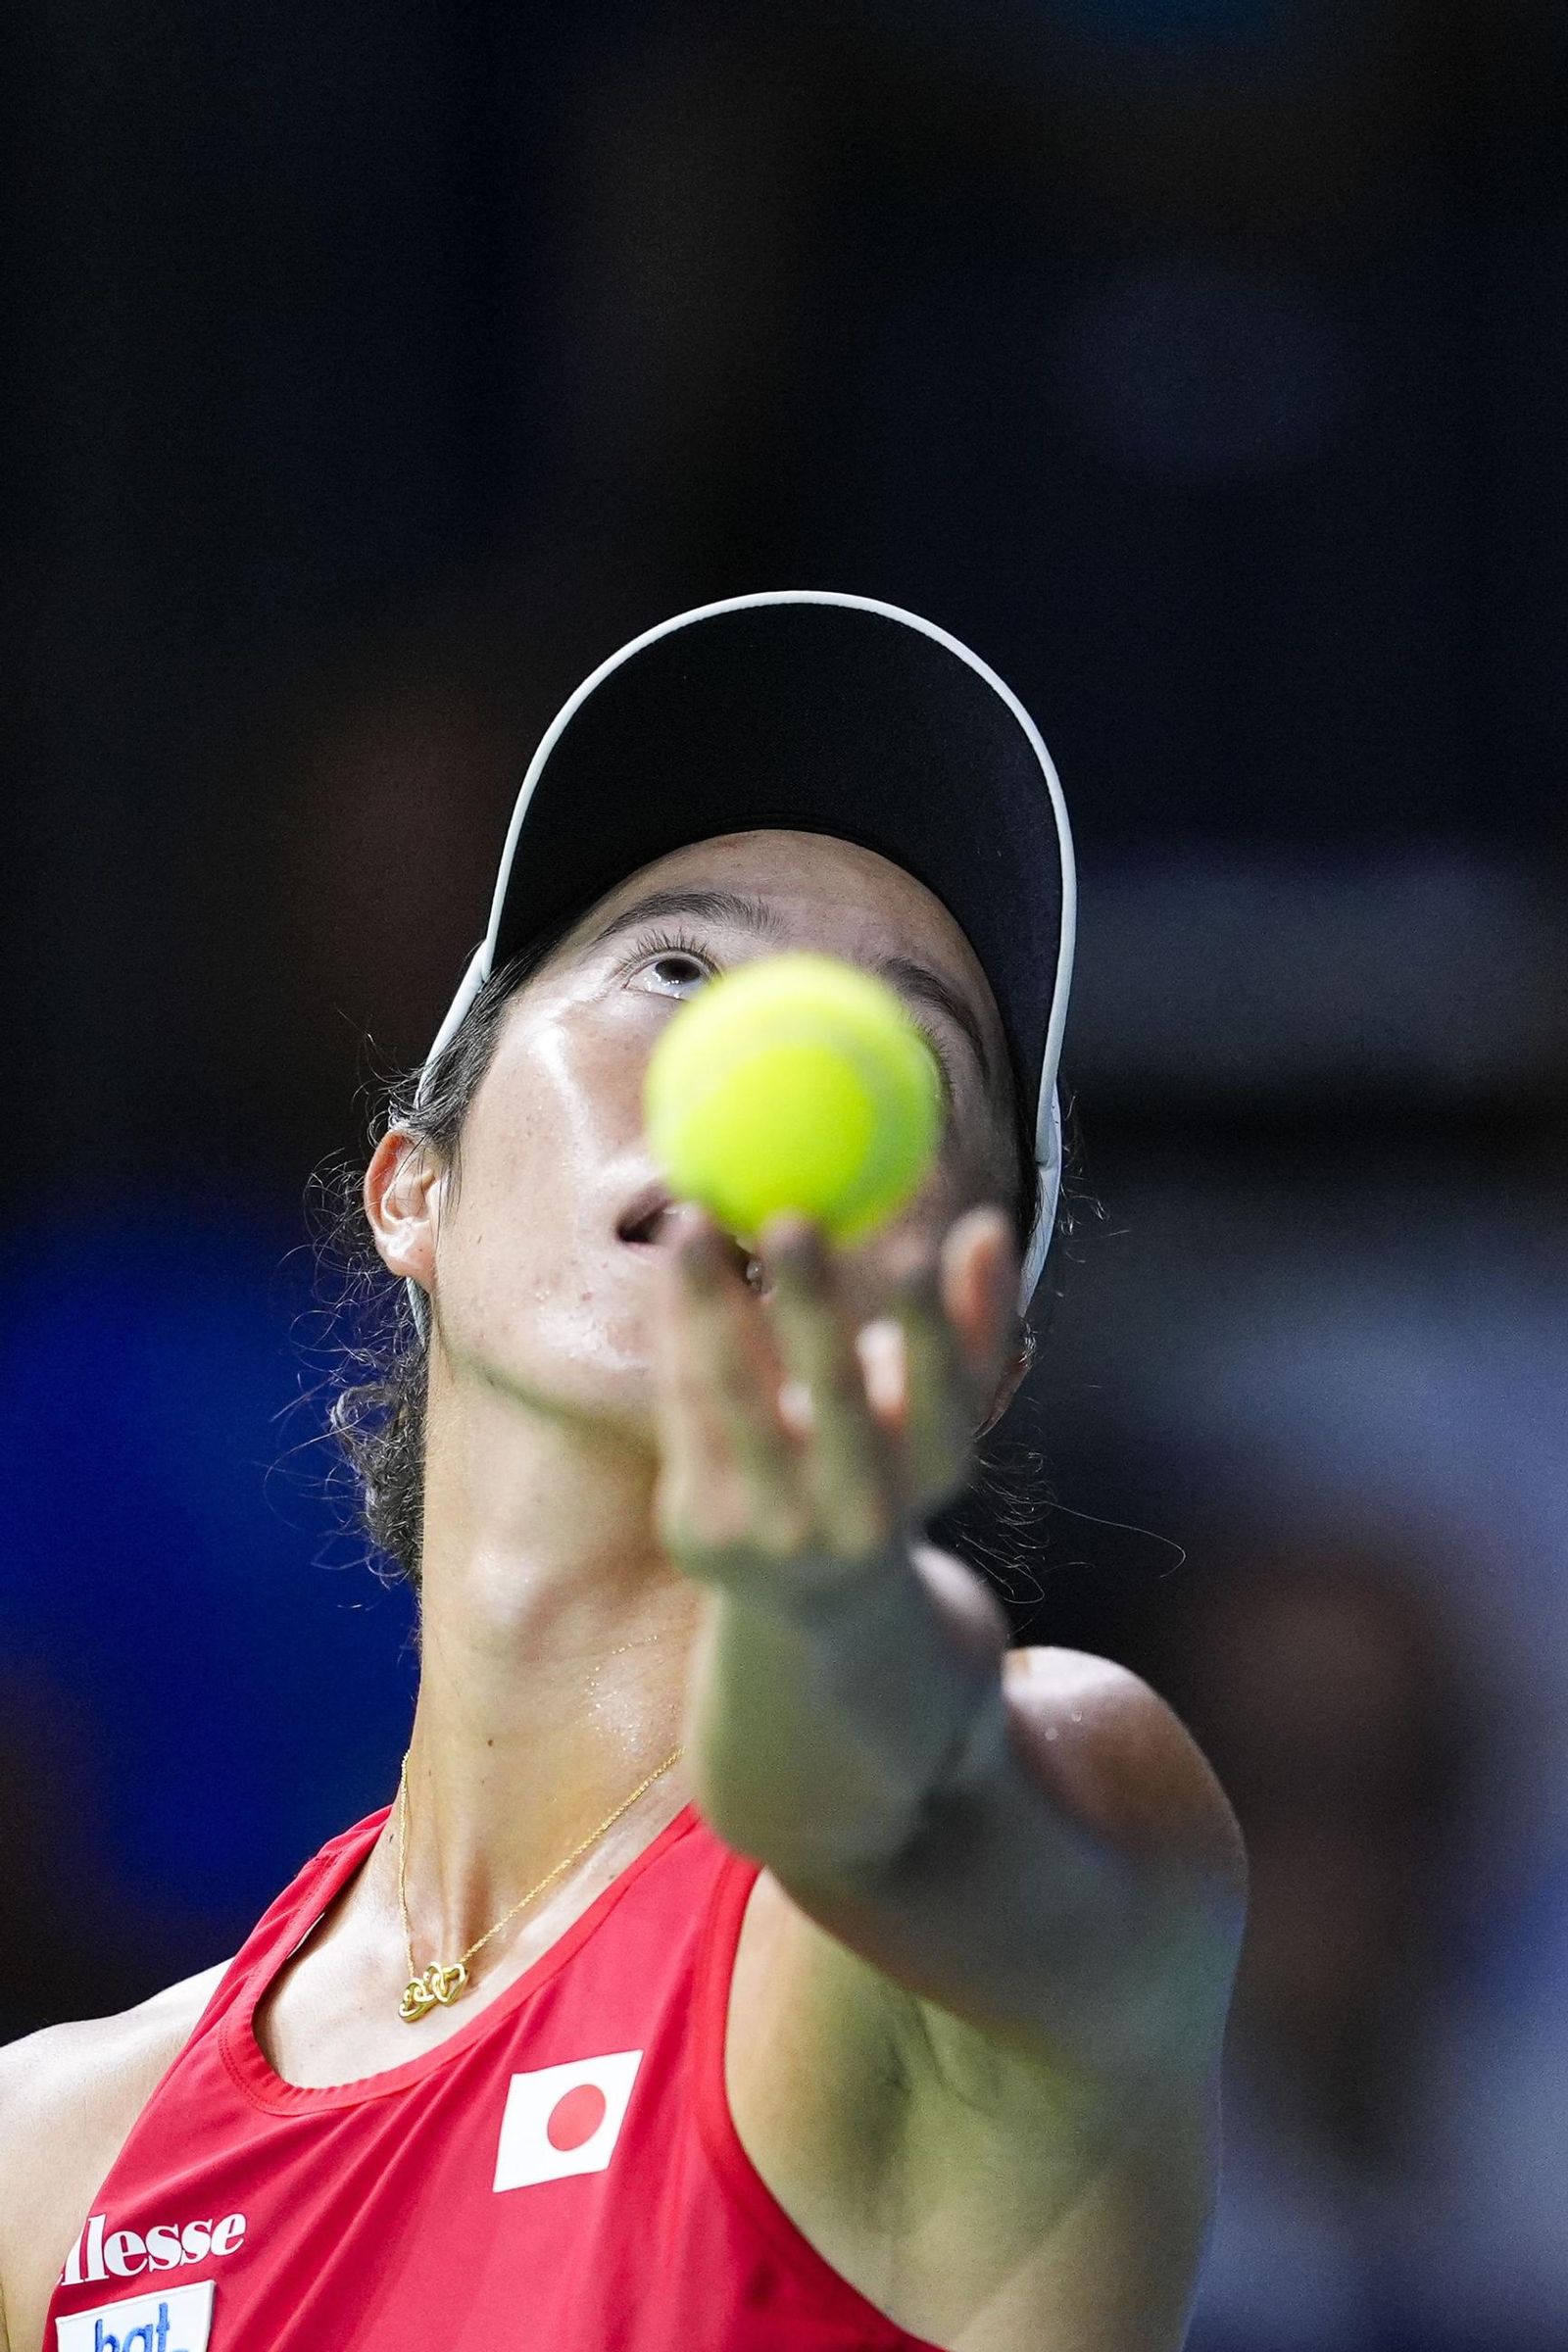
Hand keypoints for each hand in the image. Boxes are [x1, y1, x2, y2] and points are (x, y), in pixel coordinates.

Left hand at [651, 1203, 1020, 1598]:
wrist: (810, 1594)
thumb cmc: (885, 1459)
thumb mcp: (942, 1405)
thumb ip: (975, 1316)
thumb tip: (988, 1225)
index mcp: (936, 1470)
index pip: (944, 1395)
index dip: (930, 1327)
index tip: (913, 1247)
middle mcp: (863, 1512)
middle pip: (837, 1398)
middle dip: (814, 1307)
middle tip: (791, 1219)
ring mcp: (779, 1527)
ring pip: (740, 1396)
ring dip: (711, 1304)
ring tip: (695, 1222)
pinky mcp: (703, 1527)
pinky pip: (686, 1409)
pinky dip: (678, 1332)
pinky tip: (676, 1266)